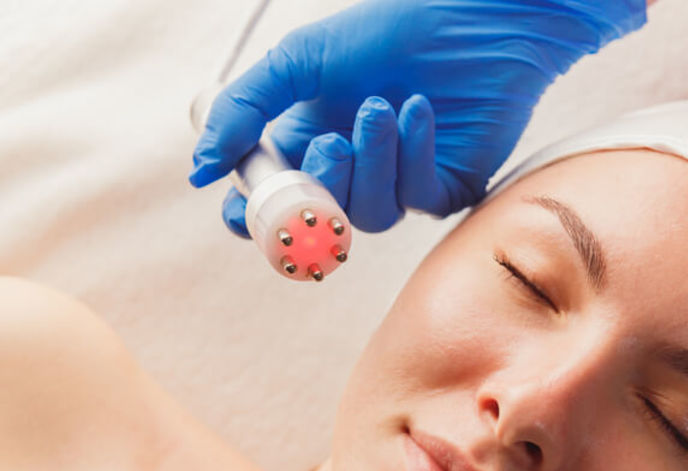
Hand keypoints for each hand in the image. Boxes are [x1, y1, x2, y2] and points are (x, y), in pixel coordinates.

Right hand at [190, 0, 645, 234]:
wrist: (470, 17)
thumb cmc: (389, 31)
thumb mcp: (299, 60)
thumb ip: (244, 111)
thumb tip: (202, 169)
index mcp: (310, 141)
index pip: (275, 203)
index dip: (257, 217)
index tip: (243, 211)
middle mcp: (354, 169)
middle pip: (322, 220)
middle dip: (320, 189)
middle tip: (328, 144)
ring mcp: (400, 183)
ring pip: (371, 215)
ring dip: (370, 163)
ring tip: (379, 108)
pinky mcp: (446, 187)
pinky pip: (416, 196)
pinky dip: (411, 155)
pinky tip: (416, 111)